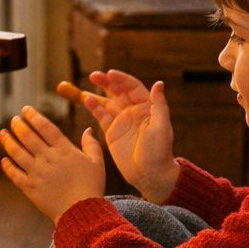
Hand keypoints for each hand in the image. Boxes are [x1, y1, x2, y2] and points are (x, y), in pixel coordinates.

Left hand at [0, 105, 105, 221]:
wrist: (81, 211)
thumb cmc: (91, 186)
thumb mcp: (97, 162)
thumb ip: (91, 144)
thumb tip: (88, 130)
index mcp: (64, 150)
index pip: (45, 127)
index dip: (34, 116)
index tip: (26, 110)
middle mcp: (48, 158)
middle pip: (28, 137)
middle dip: (19, 125)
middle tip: (14, 120)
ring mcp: (37, 173)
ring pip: (17, 153)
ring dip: (8, 141)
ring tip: (2, 133)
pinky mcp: (29, 187)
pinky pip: (14, 174)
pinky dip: (7, 166)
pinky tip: (4, 159)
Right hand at [60, 69, 179, 202]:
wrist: (150, 174)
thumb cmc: (159, 151)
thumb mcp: (161, 126)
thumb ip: (159, 105)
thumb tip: (159, 83)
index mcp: (147, 107)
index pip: (133, 87)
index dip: (121, 79)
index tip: (109, 74)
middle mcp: (134, 111)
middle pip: (118, 91)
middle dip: (107, 82)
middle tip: (94, 75)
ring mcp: (122, 121)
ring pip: (107, 102)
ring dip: (98, 93)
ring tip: (87, 85)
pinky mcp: (112, 132)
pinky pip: (101, 116)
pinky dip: (94, 108)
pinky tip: (87, 100)